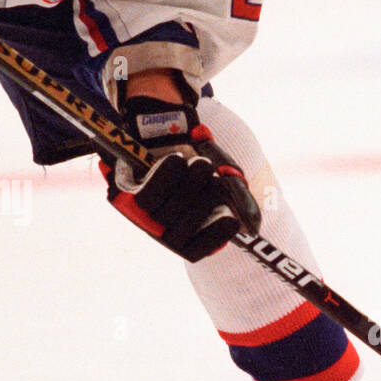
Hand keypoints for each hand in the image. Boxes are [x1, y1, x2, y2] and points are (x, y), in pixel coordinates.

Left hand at [101, 96, 261, 261]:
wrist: (166, 132)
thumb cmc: (197, 161)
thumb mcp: (226, 178)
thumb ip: (241, 200)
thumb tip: (251, 227)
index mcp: (189, 237)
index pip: (198, 249)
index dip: (215, 235)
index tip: (230, 217)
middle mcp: (165, 233)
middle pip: (184, 228)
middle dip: (206, 197)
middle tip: (210, 175)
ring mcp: (145, 217)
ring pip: (169, 211)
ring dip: (191, 181)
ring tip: (198, 163)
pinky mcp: (129, 197)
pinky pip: (149, 196)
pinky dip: (167, 175)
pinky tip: (176, 161)